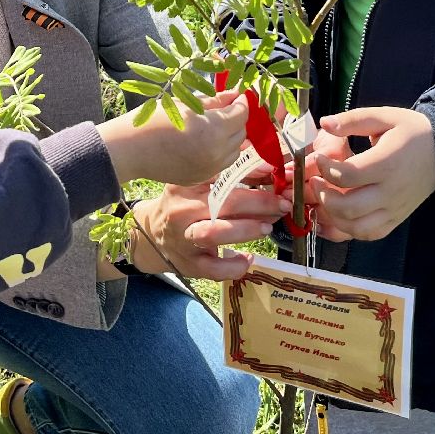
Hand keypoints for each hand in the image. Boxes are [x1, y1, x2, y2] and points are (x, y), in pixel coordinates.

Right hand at [98, 91, 248, 185]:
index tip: (238, 96)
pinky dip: (222, 152)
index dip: (242, 103)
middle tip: (227, 109)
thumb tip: (235, 94)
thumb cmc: (155, 120)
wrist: (131, 150)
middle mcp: (217, 152)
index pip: (241, 114)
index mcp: (214, 129)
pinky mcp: (202, 177)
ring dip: (232, 137)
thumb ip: (214, 100)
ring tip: (217, 126)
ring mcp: (211, 168)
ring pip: (235, 151)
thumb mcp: (185, 104)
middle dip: (237, 119)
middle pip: (241, 133)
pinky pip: (222, 163)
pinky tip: (208, 142)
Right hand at [125, 183, 288, 279]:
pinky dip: (233, 267)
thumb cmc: (184, 204)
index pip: (217, 172)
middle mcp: (182, 209)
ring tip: (267, 227)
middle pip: (220, 203)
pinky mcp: (190, 264)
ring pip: (212, 233)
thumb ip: (228, 174)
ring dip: (244, 230)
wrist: (151, 235)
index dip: (248, 170)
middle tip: (282, 203)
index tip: (272, 171)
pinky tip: (248, 259)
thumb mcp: (197, 183)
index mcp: (185, 184)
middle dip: (257, 202)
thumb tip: (267, 164)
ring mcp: (184, 238)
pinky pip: (212, 269)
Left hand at [307, 106, 434, 242]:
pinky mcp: (396, 220)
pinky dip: (348, 231)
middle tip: (315, 182)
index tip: (319, 159)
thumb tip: (324, 122)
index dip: (325, 169)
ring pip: (356, 227)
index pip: (347, 176)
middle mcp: (390, 192)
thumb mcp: (385, 116)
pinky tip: (335, 217)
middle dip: (323, 196)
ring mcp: (394, 210)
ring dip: (332, 217)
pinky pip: (368, 234)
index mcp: (387, 164)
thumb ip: (353, 120)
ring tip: (323, 199)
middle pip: (348, 208)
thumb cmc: (412, 133)